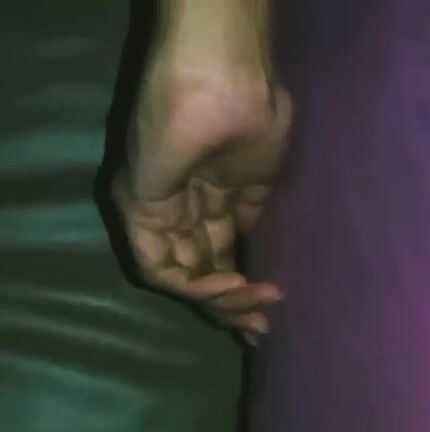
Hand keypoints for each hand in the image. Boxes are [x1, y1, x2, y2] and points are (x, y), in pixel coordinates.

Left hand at [112, 0, 289, 343]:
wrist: (231, 87)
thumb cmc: (259, 116)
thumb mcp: (268, 180)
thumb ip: (257, 215)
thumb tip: (267, 255)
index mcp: (215, 194)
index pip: (222, 255)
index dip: (245, 290)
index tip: (276, 312)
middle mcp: (180, 205)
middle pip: (200, 272)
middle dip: (233, 307)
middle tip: (263, 330)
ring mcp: (157, 208)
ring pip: (180, 277)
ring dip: (220, 303)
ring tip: (256, 306)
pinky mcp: (137, 209)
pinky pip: (157, 267)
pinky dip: (196, 288)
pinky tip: (234, 287)